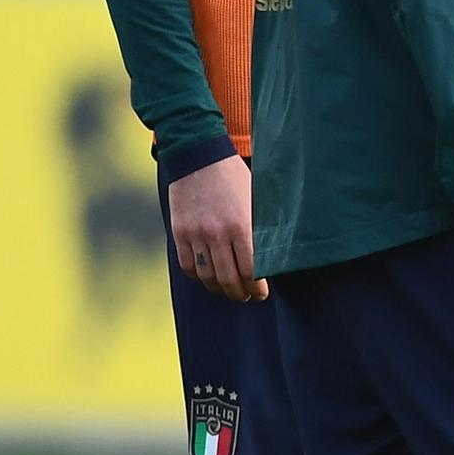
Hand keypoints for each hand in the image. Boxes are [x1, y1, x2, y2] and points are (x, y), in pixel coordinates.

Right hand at [169, 153, 265, 301]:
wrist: (199, 157)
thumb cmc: (235, 178)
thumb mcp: (257, 199)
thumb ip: (262, 227)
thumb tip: (274, 256)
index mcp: (242, 226)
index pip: (252, 270)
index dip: (258, 287)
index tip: (263, 292)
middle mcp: (217, 234)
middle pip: (229, 279)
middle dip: (241, 293)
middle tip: (248, 296)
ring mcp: (195, 234)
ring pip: (207, 276)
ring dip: (220, 289)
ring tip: (229, 290)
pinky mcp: (179, 232)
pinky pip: (187, 266)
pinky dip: (199, 276)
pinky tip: (209, 277)